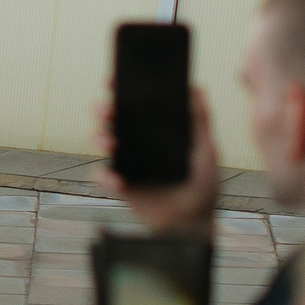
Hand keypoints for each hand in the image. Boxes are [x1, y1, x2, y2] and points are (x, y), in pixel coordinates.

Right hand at [93, 85, 220, 235]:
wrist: (193, 224)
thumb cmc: (203, 186)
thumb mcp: (206, 151)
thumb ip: (202, 121)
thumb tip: (198, 88)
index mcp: (154, 130)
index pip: (133, 104)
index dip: (120, 90)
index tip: (113, 80)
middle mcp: (136, 142)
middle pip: (109, 118)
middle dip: (101, 109)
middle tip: (107, 110)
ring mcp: (125, 162)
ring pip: (99, 140)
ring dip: (98, 138)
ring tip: (111, 144)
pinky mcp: (118, 184)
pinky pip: (100, 175)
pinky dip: (104, 177)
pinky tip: (119, 182)